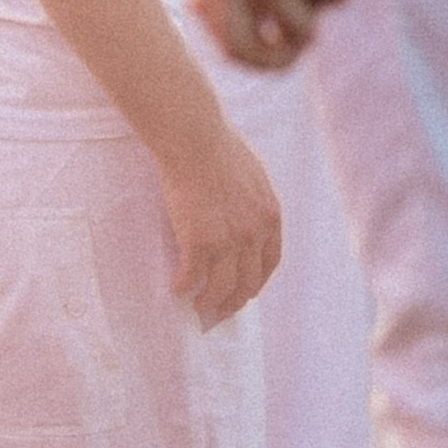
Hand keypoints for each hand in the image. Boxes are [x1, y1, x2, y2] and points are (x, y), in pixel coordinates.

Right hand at [156, 113, 282, 327]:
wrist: (194, 136)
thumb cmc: (217, 144)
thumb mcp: (252, 173)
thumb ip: (253, 201)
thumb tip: (244, 217)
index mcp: (269, 216)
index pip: (269, 263)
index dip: (256, 282)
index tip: (244, 290)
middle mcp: (253, 234)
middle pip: (248, 283)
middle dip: (234, 301)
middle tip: (220, 310)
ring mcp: (227, 241)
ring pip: (221, 288)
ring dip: (209, 302)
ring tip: (198, 306)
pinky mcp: (199, 242)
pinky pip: (192, 277)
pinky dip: (184, 286)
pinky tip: (177, 288)